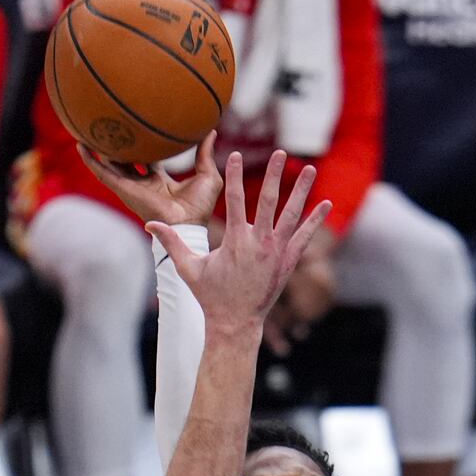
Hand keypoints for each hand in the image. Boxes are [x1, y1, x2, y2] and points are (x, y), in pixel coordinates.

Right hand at [79, 131, 222, 226]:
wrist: (187, 223)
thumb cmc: (200, 206)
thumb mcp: (206, 174)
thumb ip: (205, 153)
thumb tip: (211, 130)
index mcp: (160, 181)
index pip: (148, 161)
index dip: (144, 147)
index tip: (139, 131)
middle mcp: (143, 183)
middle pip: (126, 161)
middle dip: (118, 147)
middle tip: (111, 127)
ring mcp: (131, 186)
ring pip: (110, 165)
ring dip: (99, 150)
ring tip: (87, 130)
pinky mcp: (123, 189)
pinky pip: (102, 173)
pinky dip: (91, 160)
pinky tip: (81, 145)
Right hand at [150, 150, 332, 335]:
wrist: (236, 324)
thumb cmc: (210, 296)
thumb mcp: (188, 269)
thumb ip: (171, 242)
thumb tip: (149, 223)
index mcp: (235, 241)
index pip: (233, 199)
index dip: (232, 175)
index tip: (233, 155)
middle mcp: (259, 243)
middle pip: (268, 200)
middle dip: (275, 175)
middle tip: (281, 152)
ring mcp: (277, 252)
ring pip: (292, 214)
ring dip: (302, 190)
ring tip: (311, 168)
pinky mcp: (289, 263)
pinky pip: (305, 237)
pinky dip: (315, 221)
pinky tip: (326, 204)